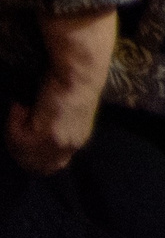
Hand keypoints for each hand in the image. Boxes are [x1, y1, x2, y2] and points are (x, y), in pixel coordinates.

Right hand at [6, 9, 113, 174]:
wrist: (78, 70)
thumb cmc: (68, 82)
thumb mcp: (61, 112)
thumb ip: (51, 128)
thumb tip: (28, 132)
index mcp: (76, 141)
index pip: (50, 166)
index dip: (30, 155)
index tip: (21, 135)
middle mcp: (71, 146)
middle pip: (33, 165)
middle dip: (18, 146)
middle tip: (15, 122)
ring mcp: (60, 143)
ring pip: (21, 152)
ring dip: (14, 131)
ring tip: (20, 109)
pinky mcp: (49, 136)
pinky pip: (17, 139)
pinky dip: (13, 122)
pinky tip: (20, 106)